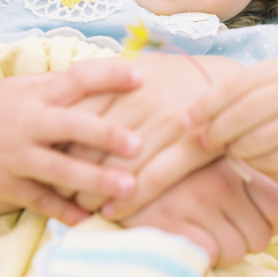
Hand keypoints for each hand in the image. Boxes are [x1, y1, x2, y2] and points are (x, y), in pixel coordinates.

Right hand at [0, 61, 143, 224]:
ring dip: (96, 180)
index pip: (76, 79)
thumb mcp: (22, 85)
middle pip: (71, 128)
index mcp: (35, 93)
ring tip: (129, 188)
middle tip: (139, 144)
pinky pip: (40, 201)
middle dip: (105, 135)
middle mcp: (27, 123)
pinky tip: (90, 218)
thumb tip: (106, 72)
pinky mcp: (6, 186)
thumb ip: (60, 83)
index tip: (140, 77)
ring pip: (60, 171)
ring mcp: (16, 157)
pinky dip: (65, 212)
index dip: (108, 76)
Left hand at [67, 54, 240, 211]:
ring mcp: (166, 124)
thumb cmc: (177, 75)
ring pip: (119, 165)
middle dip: (71, 171)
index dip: (59, 141)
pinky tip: (113, 212)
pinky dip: (130, 200)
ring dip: (95, 191)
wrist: (230, 82)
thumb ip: (105, 73)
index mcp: (124, 81)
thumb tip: (70, 75)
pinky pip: (155, 179)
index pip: (79, 114)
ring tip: (81, 206)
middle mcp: (141, 101)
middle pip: (93, 143)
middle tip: (57, 191)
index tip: (47, 159)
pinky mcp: (192, 146)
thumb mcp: (141, 63)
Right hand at [119, 158, 277, 266]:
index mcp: (232, 160)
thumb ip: (241, 178)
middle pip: (260, 236)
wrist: (115, 163)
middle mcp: (218, 180)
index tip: (246, 219)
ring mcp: (194, 202)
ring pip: (236, 252)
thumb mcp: (207, 159)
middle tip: (216, 228)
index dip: (267, 222)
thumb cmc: (169, 167)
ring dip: (220, 251)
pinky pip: (208, 257)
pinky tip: (182, 237)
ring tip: (197, 231)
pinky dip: (198, 256)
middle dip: (242, 240)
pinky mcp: (170, 224)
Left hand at [183, 57, 277, 182]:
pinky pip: (269, 159)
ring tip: (229, 150)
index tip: (186, 119)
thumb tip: (193, 113)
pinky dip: (255, 162)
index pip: (233, 85)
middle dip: (215, 131)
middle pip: (239, 114)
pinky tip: (254, 159)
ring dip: (233, 149)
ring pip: (251, 140)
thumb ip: (246, 93)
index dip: (205, 104)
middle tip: (202, 142)